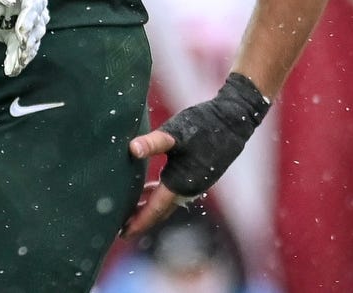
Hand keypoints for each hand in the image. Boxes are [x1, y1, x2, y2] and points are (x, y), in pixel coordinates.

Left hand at [0, 0, 48, 74]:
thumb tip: (8, 1)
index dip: (31, 14)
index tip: (21, 31)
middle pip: (38, 16)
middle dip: (32, 34)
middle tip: (21, 48)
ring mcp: (13, 11)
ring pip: (31, 32)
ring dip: (27, 49)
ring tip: (17, 64)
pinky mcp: (2, 26)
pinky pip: (14, 43)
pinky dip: (14, 56)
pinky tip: (11, 70)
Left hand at [123, 72, 270, 237]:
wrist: (233, 120)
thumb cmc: (203, 125)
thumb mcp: (175, 134)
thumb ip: (153, 143)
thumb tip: (131, 149)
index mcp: (181, 184)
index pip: (154, 210)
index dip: (138, 222)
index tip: (121, 234)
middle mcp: (189, 189)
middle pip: (160, 210)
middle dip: (141, 220)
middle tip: (119, 228)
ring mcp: (195, 183)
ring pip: (167, 202)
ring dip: (149, 207)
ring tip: (129, 211)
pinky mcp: (197, 174)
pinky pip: (173, 192)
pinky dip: (158, 194)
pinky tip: (149, 188)